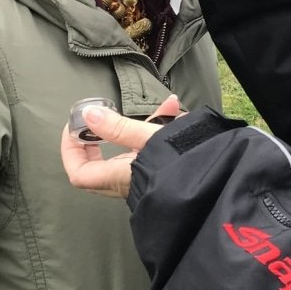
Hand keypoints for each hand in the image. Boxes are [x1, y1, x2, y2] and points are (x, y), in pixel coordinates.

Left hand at [61, 95, 181, 197]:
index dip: (70, 152)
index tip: (76, 127)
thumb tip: (88, 114)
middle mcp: (128, 182)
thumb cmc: (181, 164)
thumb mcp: (150, 139)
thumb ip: (119, 127)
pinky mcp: (162, 172)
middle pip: (97, 167)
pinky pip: (150, 150)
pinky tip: (175, 107)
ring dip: (134, 129)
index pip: (79, 174)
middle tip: (98, 120)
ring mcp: (145, 178)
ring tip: (161, 108)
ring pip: (128, 154)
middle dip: (95, 142)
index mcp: (119, 176)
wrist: (220, 181)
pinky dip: (158, 129)